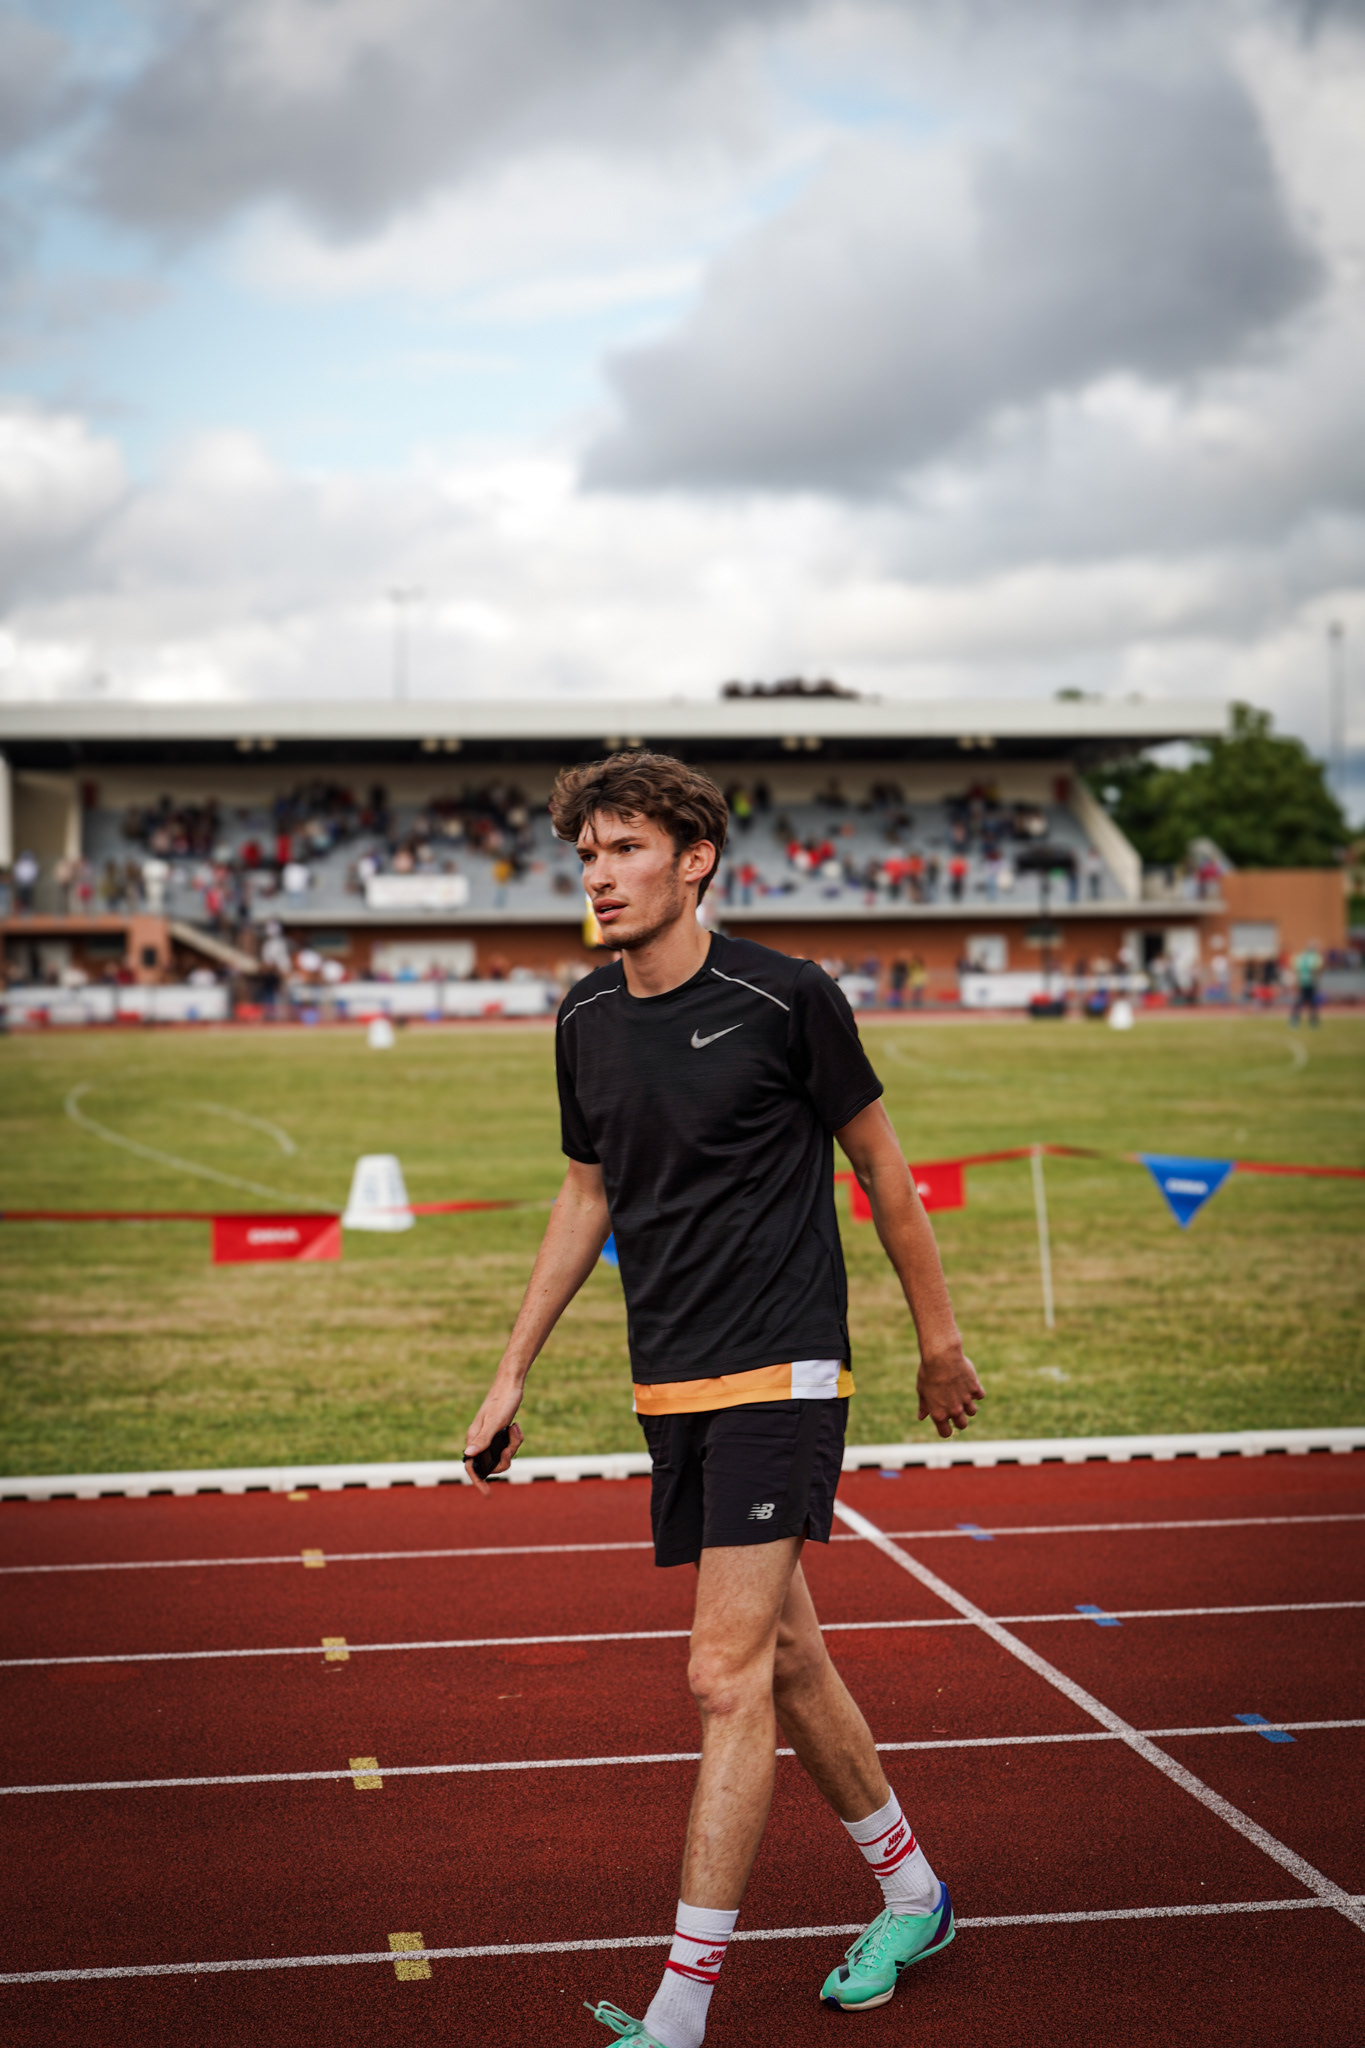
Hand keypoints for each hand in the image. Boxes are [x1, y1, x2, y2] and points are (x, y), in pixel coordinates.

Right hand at [463, 1378, 524, 1495]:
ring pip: (501, 1454)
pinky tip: (516, 1426)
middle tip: (510, 1448)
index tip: (487, 1493)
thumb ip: (483, 1439)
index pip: (471, 1465)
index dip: (478, 1480)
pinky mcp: (499, 1432)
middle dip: (504, 1460)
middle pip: (491, 1463)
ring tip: (515, 1430)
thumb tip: (468, 1455)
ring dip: (512, 1447)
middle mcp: (479, 1439)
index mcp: (474, 1438)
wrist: (511, 1384)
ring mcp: (489, 1436)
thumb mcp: (496, 1422)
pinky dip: (515, 1439)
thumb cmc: (502, 1401)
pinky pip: (507, 1445)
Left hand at [917, 1346, 984, 1439]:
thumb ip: (924, 1406)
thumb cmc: (928, 1372)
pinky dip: (976, 1391)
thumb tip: (921, 1417)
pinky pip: (980, 1396)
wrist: (941, 1356)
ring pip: (972, 1412)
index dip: (945, 1429)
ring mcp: (966, 1400)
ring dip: (968, 1405)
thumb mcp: (922, 1390)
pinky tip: (968, 1383)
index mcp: (939, 1414)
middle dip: (959, 1418)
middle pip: (962, 1424)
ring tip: (961, 1393)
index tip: (945, 1423)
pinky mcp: (975, 1388)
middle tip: (954, 1406)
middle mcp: (954, 1410)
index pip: (946, 1433)